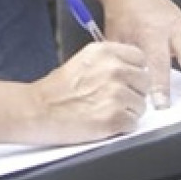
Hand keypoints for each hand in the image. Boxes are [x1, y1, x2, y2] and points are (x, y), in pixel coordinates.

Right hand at [26, 41, 152, 143]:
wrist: (36, 111)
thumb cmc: (54, 91)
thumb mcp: (83, 62)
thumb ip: (109, 63)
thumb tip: (129, 71)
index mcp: (105, 52)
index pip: (140, 59)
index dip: (133, 73)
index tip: (126, 81)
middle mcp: (114, 69)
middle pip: (144, 82)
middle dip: (133, 93)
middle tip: (113, 101)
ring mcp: (116, 94)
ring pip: (141, 105)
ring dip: (127, 112)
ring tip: (104, 112)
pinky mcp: (114, 118)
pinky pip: (133, 124)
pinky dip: (121, 128)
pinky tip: (103, 123)